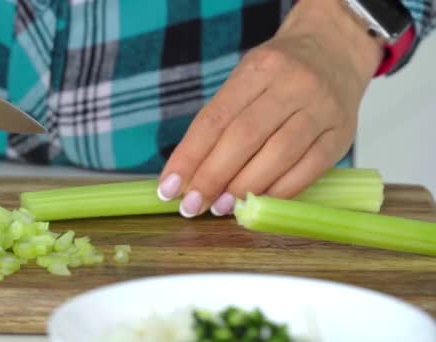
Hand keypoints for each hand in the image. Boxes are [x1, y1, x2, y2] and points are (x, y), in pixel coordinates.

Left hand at [157, 0, 382, 217]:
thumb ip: (220, 121)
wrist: (334, 50)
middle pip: (244, 137)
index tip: (168, 187)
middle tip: (191, 205)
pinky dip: (280, 191)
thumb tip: (188, 174)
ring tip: (220, 208)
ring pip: (278, 155)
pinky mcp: (342, 134)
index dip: (189, 156)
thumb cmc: (279, 72)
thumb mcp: (246, 79)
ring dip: (244, 187)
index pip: (215, 118)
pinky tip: (258, 203)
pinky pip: (309, 169)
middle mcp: (292, 85)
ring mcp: (321, 109)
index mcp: (258, 69)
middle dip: (212, 176)